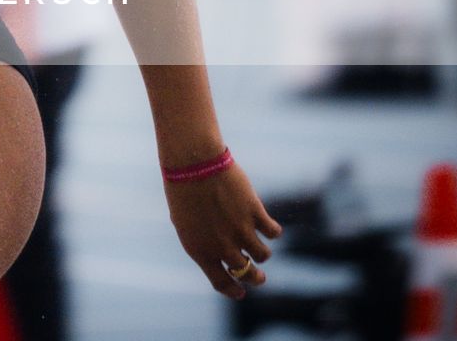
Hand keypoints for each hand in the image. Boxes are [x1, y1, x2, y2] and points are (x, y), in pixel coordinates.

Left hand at [163, 161, 282, 300]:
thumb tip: (219, 251)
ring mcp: (241, 231)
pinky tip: (268, 226)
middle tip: (259, 277)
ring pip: (263, 255)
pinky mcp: (255, 214)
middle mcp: (222, 246)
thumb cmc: (183, 189)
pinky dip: (272, 230)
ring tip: (260, 247)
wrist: (193, 163)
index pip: (221, 282)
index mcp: (200, 250)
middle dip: (255, 278)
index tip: (241, 292)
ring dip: (262, 253)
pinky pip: (273, 232)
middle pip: (246, 273)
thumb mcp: (185, 221)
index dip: (233, 290)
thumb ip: (202, 240)